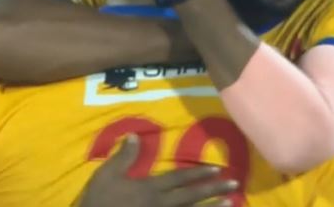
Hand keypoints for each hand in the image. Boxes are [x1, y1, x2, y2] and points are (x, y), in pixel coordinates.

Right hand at [78, 135, 237, 206]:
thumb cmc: (99, 201)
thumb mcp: (107, 174)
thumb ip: (123, 156)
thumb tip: (134, 135)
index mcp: (150, 189)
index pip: (179, 178)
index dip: (198, 173)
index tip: (216, 169)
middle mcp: (161, 205)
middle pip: (192, 196)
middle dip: (214, 190)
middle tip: (234, 184)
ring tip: (231, 203)